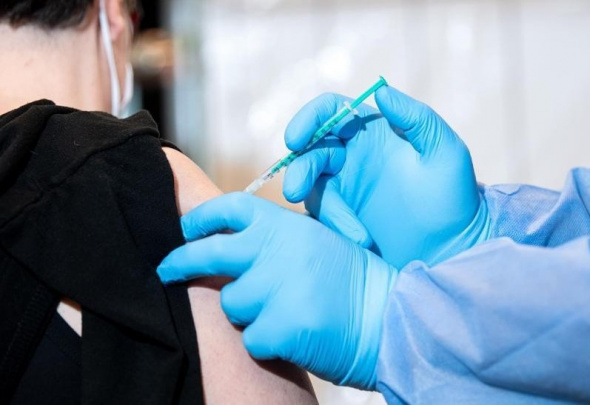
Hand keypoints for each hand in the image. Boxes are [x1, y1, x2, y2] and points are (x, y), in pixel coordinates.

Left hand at [157, 193, 395, 389]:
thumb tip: (232, 239)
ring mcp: (278, 289)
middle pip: (209, 252)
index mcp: (287, 225)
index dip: (202, 217)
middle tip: (166, 269)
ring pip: (232, 303)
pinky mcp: (281, 327)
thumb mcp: (319, 238)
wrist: (389, 317)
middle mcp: (277, 251)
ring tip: (283, 311)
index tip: (186, 229)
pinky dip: (266, 341)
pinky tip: (293, 334)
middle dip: (180, 261)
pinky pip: (251, 338)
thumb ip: (278, 236)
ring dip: (248, 311)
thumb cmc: (352, 279)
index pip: (231, 208)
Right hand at [282, 85, 489, 267]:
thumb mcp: (445, 152)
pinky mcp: (340, 218)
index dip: (308, 119)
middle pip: (310, 151)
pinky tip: (362, 241)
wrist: (454, 247)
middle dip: (299, 169)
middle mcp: (351, 156)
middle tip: (295, 191)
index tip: (296, 139)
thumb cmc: (454, 196)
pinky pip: (323, 217)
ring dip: (327, 210)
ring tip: (360, 237)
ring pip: (313, 188)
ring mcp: (343, 189)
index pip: (330, 112)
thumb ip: (417, 118)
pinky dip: (336, 227)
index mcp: (371, 131)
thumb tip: (382, 92)